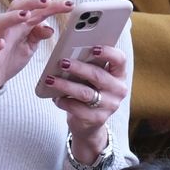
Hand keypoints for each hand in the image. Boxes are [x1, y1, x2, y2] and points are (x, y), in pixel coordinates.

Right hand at [0, 0, 72, 91]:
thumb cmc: (10, 55)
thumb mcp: (30, 46)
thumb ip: (39, 34)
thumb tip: (50, 28)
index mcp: (22, 24)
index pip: (38, 10)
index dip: (53, 6)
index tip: (70, 4)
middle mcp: (10, 27)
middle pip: (18, 6)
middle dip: (32, 1)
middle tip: (47, 1)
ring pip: (2, 21)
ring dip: (14, 16)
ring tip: (26, 15)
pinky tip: (1, 43)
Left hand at [44, 44, 128, 164]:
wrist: (89, 121)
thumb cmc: (89, 89)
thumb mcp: (92, 76)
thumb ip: (87, 64)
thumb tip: (68, 51)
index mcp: (118, 74)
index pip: (120, 59)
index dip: (108, 52)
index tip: (93, 47)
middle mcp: (118, 90)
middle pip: (98, 75)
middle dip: (78, 68)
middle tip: (62, 62)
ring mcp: (109, 106)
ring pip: (85, 93)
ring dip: (65, 85)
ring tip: (50, 79)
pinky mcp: (97, 119)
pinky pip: (77, 109)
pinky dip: (64, 102)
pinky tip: (55, 97)